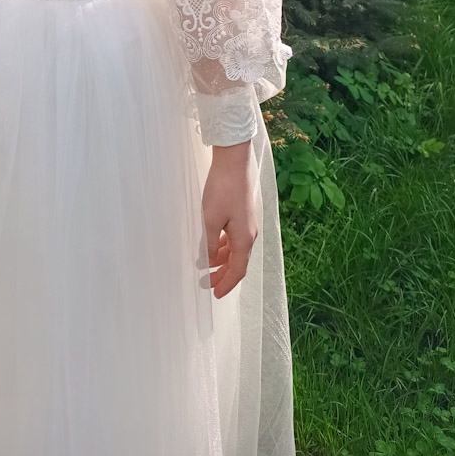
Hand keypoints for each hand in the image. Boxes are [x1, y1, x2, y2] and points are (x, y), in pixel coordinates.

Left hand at [201, 154, 257, 299]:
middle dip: (223, 274)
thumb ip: (207, 244)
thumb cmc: (222, 190)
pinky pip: (232, 237)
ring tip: (205, 266)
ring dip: (221, 260)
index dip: (226, 284)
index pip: (237, 271)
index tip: (214, 293)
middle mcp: (249, 234)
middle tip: (207, 283)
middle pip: (237, 262)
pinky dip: (221, 246)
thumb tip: (205, 263)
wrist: (233, 162)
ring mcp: (246, 223)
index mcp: (244, 239)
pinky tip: (210, 244)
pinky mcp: (240, 213)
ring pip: (234, 250)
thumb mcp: (210, 220)